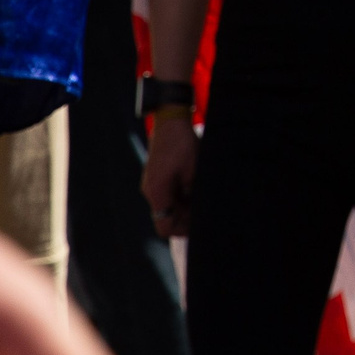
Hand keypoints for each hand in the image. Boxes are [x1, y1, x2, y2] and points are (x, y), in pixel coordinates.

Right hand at [139, 114, 196, 240]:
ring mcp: (151, 185)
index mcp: (158, 192)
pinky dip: (179, 198)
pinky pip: (166, 196)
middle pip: (166, 218)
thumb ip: (193, 194)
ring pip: (167, 207)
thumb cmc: (182, 145)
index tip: (199, 226)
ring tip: (200, 200)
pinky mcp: (155, 178)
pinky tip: (194, 189)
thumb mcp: (194, 171)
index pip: (165, 226)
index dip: (182, 231)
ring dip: (183, 208)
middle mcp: (151, 192)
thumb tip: (198, 211)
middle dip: (184, 220)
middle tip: (203, 213)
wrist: (169, 123)